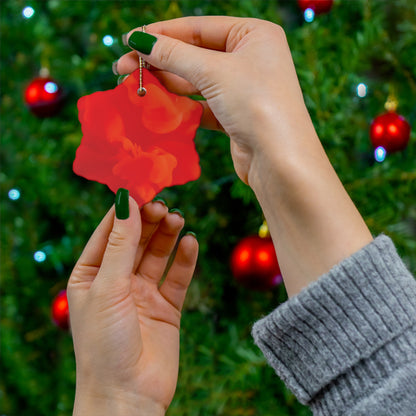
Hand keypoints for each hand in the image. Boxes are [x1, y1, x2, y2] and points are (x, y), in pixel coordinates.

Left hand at [67, 196, 197, 414]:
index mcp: (91, 275)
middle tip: (164, 205)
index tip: (142, 187)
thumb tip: (126, 201)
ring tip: (178, 218)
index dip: (125, 210)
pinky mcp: (167, 307)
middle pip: (136, 240)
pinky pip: (177, 277)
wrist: (128, 396)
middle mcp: (117, 281)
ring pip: (158, 254)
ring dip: (168, 235)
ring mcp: (143, 293)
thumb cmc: (104, 344)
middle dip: (149, 221)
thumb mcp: (108, 287)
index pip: (109, 232)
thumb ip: (121, 244)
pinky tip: (191, 243)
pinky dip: (185, 259)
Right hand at [116, 17, 371, 295]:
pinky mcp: (235, 114)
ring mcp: (243, 88)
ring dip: (166, 84)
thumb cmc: (256, 105)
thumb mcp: (213, 72)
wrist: (280, 161)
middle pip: (194, 54)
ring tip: (134, 87)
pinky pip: (201, 104)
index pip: (198, 27)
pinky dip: (180, 105)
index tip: (129, 41)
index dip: (161, 34)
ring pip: (196, 81)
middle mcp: (250, 58)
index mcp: (253, 34)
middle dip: (159, 61)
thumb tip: (139, 40)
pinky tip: (157, 107)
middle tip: (123, 69)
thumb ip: (174, 55)